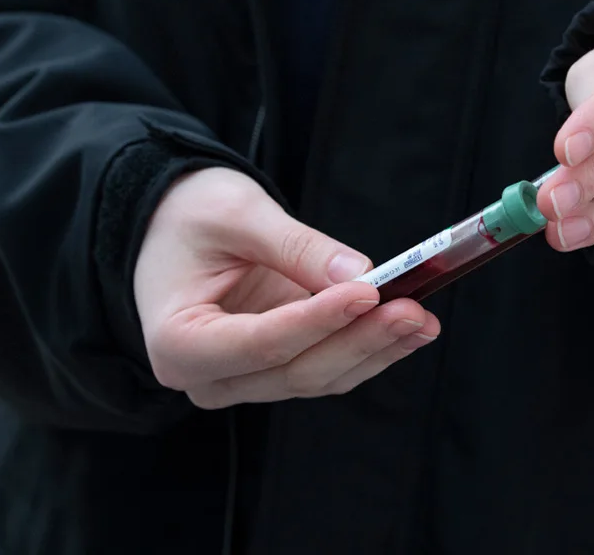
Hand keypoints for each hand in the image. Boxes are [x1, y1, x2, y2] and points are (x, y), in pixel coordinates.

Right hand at [133, 167, 438, 408]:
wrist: (172, 225)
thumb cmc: (189, 215)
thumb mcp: (236, 213)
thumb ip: (294, 246)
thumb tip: (358, 274)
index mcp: (178, 342)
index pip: (260, 343)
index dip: (318, 321)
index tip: (367, 292)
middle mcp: (210, 376)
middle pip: (296, 371)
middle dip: (359, 340)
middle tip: (411, 309)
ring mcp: (245, 379)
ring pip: (319, 377)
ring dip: (375, 348)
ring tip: (422, 317)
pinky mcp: (276, 369)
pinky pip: (328, 367)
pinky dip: (369, 346)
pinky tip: (409, 326)